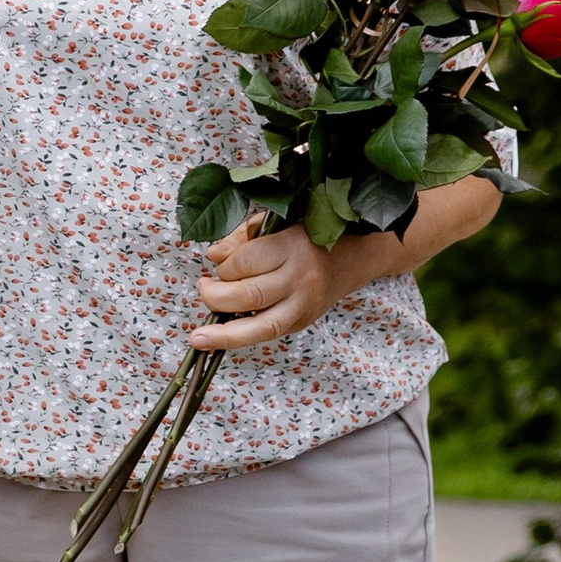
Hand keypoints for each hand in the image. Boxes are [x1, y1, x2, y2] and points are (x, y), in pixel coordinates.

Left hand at [189, 171, 504, 351]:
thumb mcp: (277, 222)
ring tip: (198, 336)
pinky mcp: (305, 320)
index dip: (223, 265)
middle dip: (215, 295)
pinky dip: (241, 338)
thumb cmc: (312, 230)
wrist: (362, 252)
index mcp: (292, 245)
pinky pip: (269, 333)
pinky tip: (217, 340)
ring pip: (258, 327)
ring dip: (223, 333)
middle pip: (247, 295)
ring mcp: (305, 304)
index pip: (245, 262)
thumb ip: (243, 237)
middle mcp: (300, 278)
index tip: (215, 263)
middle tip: (202, 287)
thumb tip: (212, 258)